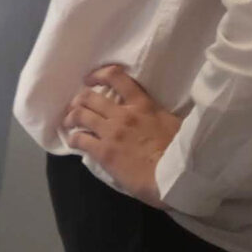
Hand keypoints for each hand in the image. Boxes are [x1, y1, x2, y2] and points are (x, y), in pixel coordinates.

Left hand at [61, 64, 183, 205]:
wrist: (177, 176)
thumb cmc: (182, 152)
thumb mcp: (174, 123)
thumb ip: (159, 114)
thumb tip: (157, 114)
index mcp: (143, 105)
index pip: (116, 78)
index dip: (98, 75)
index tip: (90, 79)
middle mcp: (123, 114)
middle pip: (89, 97)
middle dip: (79, 99)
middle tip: (77, 106)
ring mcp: (111, 132)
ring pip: (80, 114)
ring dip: (71, 117)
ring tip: (70, 122)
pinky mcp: (104, 152)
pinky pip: (79, 139)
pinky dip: (72, 138)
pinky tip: (73, 142)